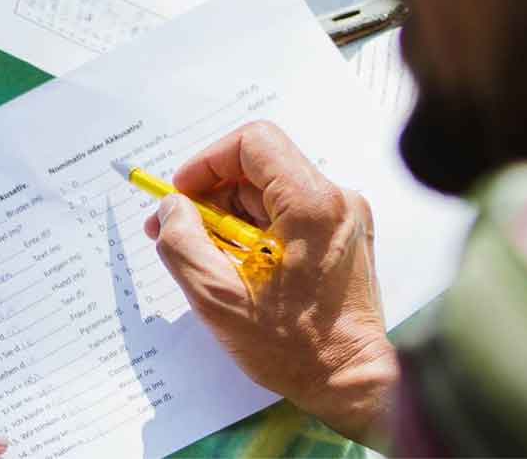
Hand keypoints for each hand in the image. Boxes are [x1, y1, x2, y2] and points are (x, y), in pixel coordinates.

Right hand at [143, 121, 397, 441]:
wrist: (353, 383)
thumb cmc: (293, 347)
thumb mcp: (217, 297)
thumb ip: (182, 242)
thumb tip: (172, 208)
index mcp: (311, 204)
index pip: (252, 143)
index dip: (207, 162)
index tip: (181, 195)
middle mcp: (336, 200)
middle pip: (259, 168)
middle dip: (212, 195)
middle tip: (178, 230)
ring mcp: (345, 218)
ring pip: (272, 193)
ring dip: (232, 217)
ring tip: (209, 259)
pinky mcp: (345, 237)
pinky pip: (290, 215)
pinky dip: (257, 231)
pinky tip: (240, 267)